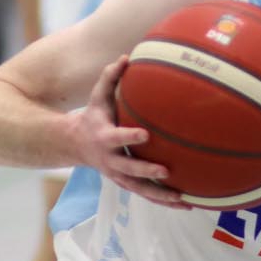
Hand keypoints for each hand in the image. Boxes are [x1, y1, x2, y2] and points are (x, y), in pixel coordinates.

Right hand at [71, 55, 188, 207]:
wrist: (74, 145)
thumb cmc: (93, 116)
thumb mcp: (97, 96)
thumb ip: (110, 77)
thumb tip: (126, 56)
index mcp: (104, 137)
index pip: (116, 137)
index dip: (129, 136)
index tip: (145, 134)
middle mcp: (110, 160)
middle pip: (128, 169)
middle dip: (146, 171)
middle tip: (166, 171)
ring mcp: (118, 175)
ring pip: (139, 189)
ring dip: (160, 195)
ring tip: (183, 199)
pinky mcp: (126, 183)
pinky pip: (145, 194)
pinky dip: (164, 201)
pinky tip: (186, 204)